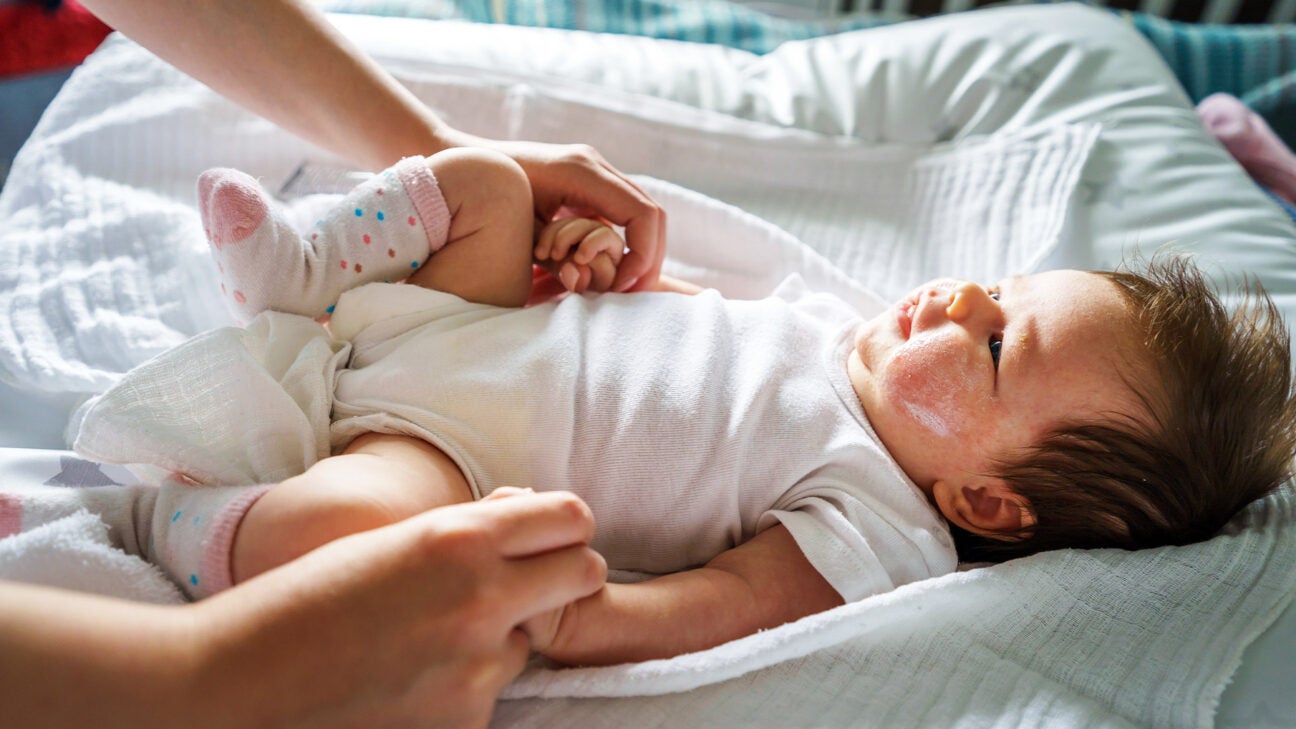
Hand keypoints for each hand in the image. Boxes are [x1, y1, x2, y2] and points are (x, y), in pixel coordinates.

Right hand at [192, 491, 605, 728]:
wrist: (233, 687)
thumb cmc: (300, 602)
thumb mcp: (387, 542)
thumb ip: (463, 533)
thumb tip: (526, 518)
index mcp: (458, 538)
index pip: (572, 517)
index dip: (561, 527)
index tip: (544, 538)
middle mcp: (483, 598)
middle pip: (585, 573)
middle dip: (560, 577)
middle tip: (518, 586)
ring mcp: (479, 667)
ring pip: (531, 640)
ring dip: (498, 638)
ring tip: (423, 641)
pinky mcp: (465, 722)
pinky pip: (490, 692)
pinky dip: (462, 687)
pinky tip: (406, 683)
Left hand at [440, 130, 665, 292]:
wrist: (460, 161)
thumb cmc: (483, 197)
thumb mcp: (517, 228)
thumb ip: (553, 254)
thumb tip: (582, 278)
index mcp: (582, 172)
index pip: (642, 215)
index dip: (643, 256)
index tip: (624, 286)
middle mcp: (595, 165)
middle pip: (652, 214)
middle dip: (648, 259)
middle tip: (634, 294)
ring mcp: (595, 170)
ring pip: (644, 214)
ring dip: (641, 252)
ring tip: (625, 286)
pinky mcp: (589, 181)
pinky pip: (624, 212)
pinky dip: (627, 241)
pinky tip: (613, 267)